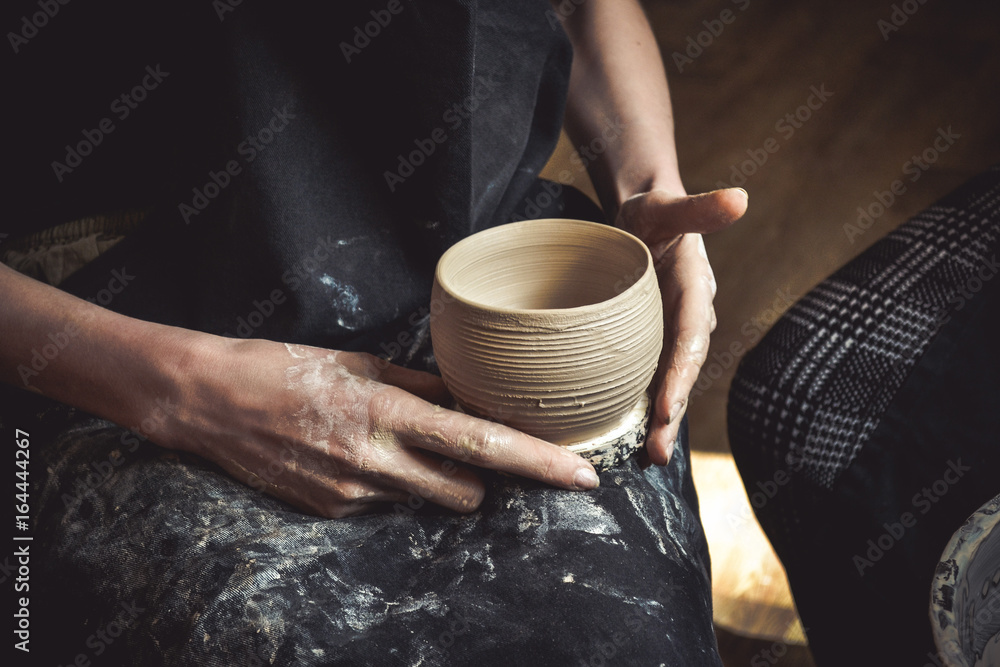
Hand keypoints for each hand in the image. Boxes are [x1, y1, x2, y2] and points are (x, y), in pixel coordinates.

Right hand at [160, 339, 600, 517]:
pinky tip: (355, 454)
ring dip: (435, 481)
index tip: (582, 475)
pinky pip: (386, 506)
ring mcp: (351, 494)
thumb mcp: (359, 360)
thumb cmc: (284, 367)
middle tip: (470, 450)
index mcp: (387, 411)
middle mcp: (375, 461)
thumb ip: (421, 384)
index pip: (482, 444)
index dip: (538, 463)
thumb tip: (469, 398)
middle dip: (483, 480)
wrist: (207, 401)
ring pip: (428, 502)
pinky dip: (389, 484)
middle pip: (468, 492)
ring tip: (398, 443)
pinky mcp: (331, 513)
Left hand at [616, 187, 747, 464]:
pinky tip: (631, 436)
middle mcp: (688, 321)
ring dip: (661, 421)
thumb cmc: (652, 212)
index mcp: (695, 293)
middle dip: (672, 413)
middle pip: (682, 373)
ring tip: (650, 458)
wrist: (641, 219)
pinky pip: (649, 376)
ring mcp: (669, 335)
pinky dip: (643, 405)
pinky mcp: (651, 342)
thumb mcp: (666, 205)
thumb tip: (739, 198)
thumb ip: (697, 208)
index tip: (666, 407)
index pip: (690, 339)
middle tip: (656, 452)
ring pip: (668, 382)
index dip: (681, 374)